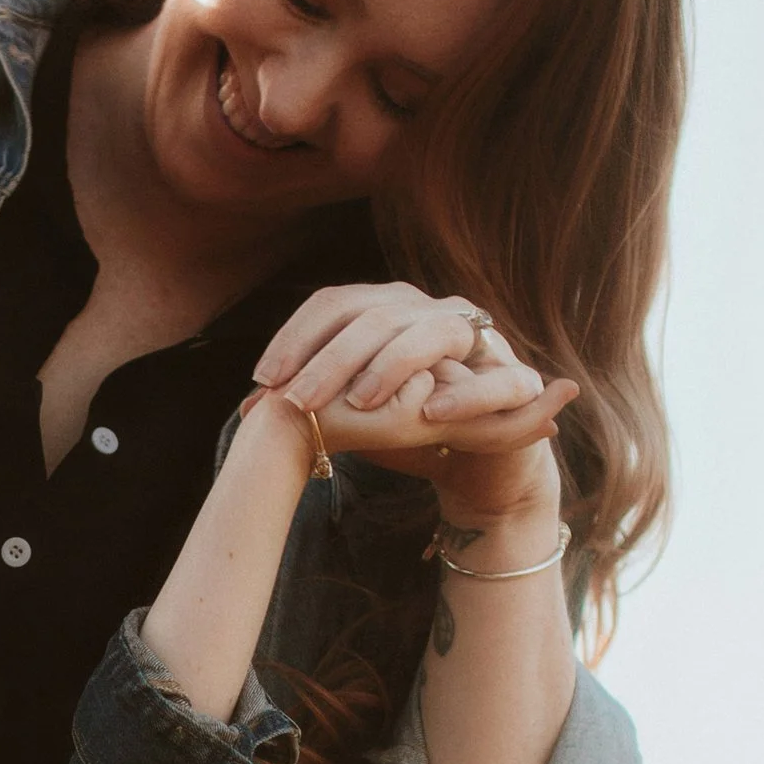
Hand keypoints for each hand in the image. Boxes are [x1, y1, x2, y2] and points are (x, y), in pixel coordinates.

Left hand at [253, 279, 576, 521]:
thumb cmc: (406, 425)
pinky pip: (492, 379)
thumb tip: (247, 410)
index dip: (296, 336)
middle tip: (299, 401)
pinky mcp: (515, 378)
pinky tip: (428, 414)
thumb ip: (311, 402)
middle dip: (332, 360)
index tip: (264, 380)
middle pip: (374, 317)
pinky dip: (461, 395)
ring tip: (361, 404)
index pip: (334, 303)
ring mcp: (477, 338)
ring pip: (429, 334)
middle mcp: (430, 310)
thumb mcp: (351, 413)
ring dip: (391, 367)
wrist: (481, 460)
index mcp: (388, 309)